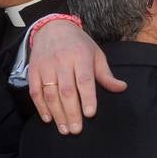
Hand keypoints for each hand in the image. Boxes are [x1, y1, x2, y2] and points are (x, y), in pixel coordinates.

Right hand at [26, 20, 126, 134]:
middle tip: (76, 130)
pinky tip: (48, 118)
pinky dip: (40, 107)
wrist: (52, 28)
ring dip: (57, 113)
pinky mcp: (34, 71)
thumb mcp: (96, 54)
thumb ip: (106, 74)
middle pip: (66, 90)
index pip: (84, 79)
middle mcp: (62, 61)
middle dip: (71, 112)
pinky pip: (35, 91)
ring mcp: (46, 66)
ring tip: (64, 129)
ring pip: (50, 93)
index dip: (87, 97)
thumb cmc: (78, 44)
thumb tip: (122, 88)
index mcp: (80, 56)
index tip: (90, 114)